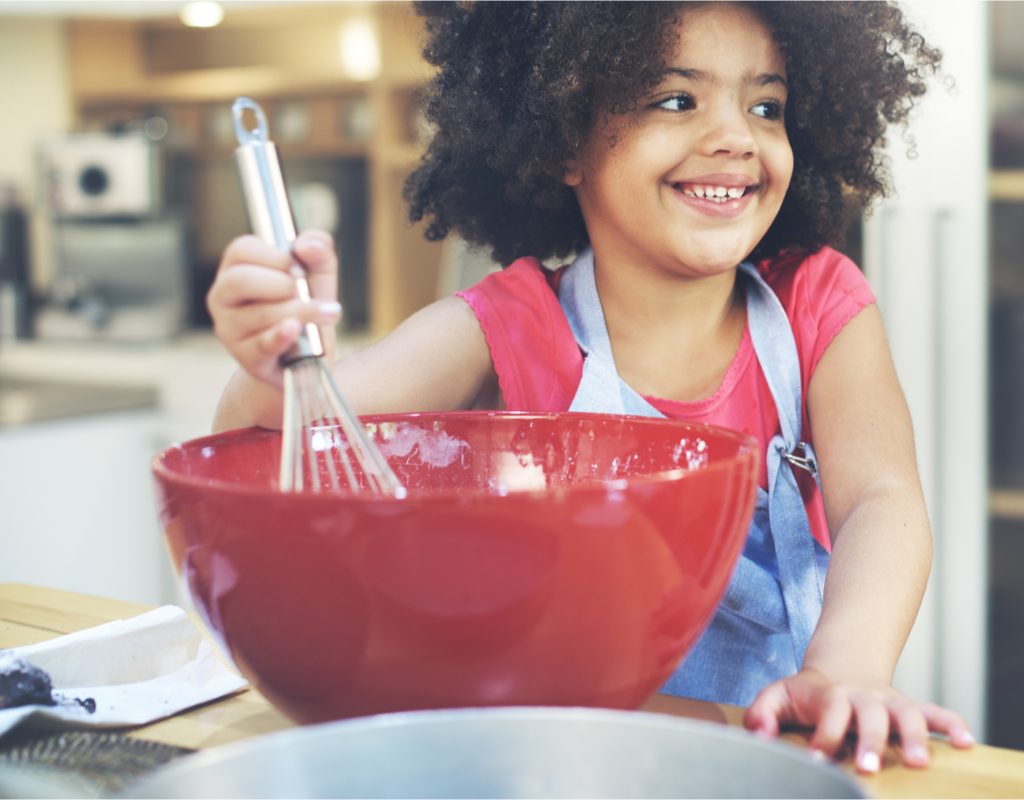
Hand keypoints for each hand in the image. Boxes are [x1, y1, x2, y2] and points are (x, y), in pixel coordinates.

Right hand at [207, 230, 341, 386]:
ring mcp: (230, 328)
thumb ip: (318, 249)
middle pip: (240, 280)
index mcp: (236, 268)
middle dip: (280, 284)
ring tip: (325, 313)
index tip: (300, 270)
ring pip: (257, 314)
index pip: (242, 250)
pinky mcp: (245, 356)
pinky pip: (261, 345)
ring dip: (298, 311)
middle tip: (304, 291)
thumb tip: (307, 246)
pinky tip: (294, 329)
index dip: (275, 257)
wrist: (309, 352)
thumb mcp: (318, 272)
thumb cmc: (306, 304)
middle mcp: (224, 296)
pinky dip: (280, 336)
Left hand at [743, 668, 974, 772]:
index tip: (816, 760)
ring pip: (907, 714)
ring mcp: (888, 702)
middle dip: (871, 741)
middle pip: (870, 715)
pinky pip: (934, 712)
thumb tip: (760, 737)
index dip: (824, 737)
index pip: (830, 714)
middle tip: (869, 768)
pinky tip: (965, 743)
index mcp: (831, 696)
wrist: (839, 668)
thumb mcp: (778, 696)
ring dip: (914, 737)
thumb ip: (763, 714)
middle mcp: (863, 697)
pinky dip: (951, 724)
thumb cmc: (806, 694)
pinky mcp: (907, 708)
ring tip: (919, 763)